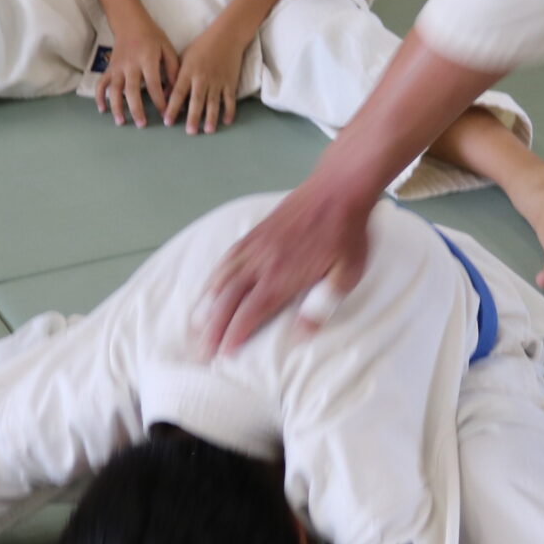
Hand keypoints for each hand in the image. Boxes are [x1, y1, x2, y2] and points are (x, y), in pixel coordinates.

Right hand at [94, 20, 177, 126]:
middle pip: (132, 90)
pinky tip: (102, 110)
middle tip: (142, 125)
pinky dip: (100, 96)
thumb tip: (174, 92)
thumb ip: (173, 69)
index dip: (160, 100)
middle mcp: (130, 64)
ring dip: (116, 106)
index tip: (165, 114)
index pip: (154, 84)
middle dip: (137, 108)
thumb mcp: (167, 48)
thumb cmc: (152, 37)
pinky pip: (101, 83)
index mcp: (148, 59)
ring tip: (121, 121)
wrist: (130, 23)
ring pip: (114, 89)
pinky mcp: (109, 68)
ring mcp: (117, 67)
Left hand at [165, 28, 249, 132]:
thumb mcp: (184, 57)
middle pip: (196, 101)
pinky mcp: (230, 82)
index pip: (178, 93)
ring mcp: (218, 81)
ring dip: (211, 118)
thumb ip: (174, 76)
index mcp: (188, 71)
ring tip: (208, 130)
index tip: (168, 121)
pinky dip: (229, 111)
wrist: (227, 35)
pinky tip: (226, 121)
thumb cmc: (202, 46)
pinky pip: (229, 99)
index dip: (172, 108)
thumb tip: (164, 95)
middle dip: (193, 117)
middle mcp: (202, 78)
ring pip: (214, 102)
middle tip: (190, 132)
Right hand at [199, 175, 374, 353]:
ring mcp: (254, 246)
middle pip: (228, 300)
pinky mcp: (254, 233)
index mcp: (282, 276)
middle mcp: (261, 263)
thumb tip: (300, 335)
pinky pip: (225, 259)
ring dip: (206, 305)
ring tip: (195, 326)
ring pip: (221, 279)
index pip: (251, 312)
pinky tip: (209, 287)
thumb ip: (321, 304)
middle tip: (201, 351)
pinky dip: (212, 277)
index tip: (224, 355)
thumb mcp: (346, 273)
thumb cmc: (347, 233)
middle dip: (213, 328)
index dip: (235, 335)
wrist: (338, 188)